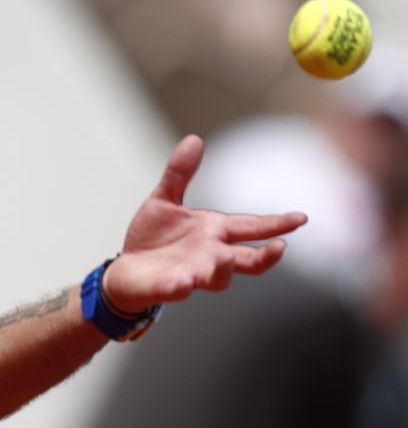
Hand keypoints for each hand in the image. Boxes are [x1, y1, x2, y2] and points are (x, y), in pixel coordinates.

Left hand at [103, 134, 307, 313]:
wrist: (126, 269)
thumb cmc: (151, 238)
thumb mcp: (164, 200)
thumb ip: (180, 173)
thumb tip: (194, 139)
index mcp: (214, 231)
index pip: (252, 227)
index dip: (276, 224)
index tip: (301, 218)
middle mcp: (211, 255)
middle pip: (247, 260)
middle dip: (265, 256)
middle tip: (280, 247)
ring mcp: (193, 273)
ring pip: (219, 278)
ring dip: (223, 270)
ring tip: (224, 260)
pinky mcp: (170, 287)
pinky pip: (180, 288)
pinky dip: (184, 284)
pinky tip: (184, 281)